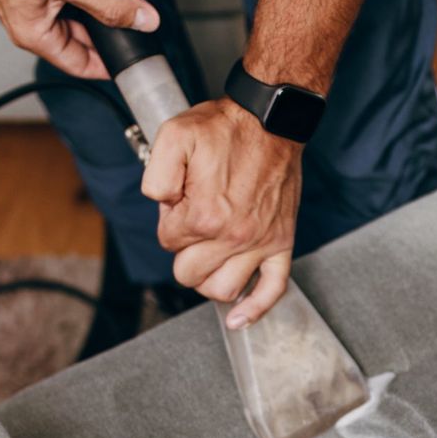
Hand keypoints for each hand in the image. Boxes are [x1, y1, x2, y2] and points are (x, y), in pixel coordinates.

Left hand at [143, 99, 301, 327]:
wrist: (271, 119)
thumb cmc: (225, 127)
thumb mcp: (173, 136)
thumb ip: (154, 175)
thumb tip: (161, 204)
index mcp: (204, 216)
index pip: (168, 242)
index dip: (169, 219)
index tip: (182, 199)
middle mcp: (233, 236)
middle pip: (190, 273)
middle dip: (184, 250)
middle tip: (193, 222)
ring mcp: (260, 243)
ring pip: (224, 289)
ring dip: (209, 280)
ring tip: (207, 257)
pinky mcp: (282, 242)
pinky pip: (273, 288)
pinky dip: (256, 308)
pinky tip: (239, 318)